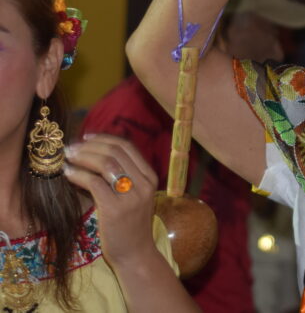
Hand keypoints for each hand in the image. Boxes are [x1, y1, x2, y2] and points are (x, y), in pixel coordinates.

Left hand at [64, 134, 159, 267]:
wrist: (135, 253)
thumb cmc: (130, 225)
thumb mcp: (133, 196)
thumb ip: (122, 177)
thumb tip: (94, 155)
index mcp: (150, 177)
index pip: (127, 147)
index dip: (104, 139)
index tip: (86, 138)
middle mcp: (144, 183)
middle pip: (116, 152)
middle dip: (90, 146)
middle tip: (71, 148)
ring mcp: (131, 196)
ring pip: (106, 163)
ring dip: (83, 157)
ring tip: (68, 158)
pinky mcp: (116, 209)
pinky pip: (94, 182)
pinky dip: (78, 174)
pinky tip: (68, 173)